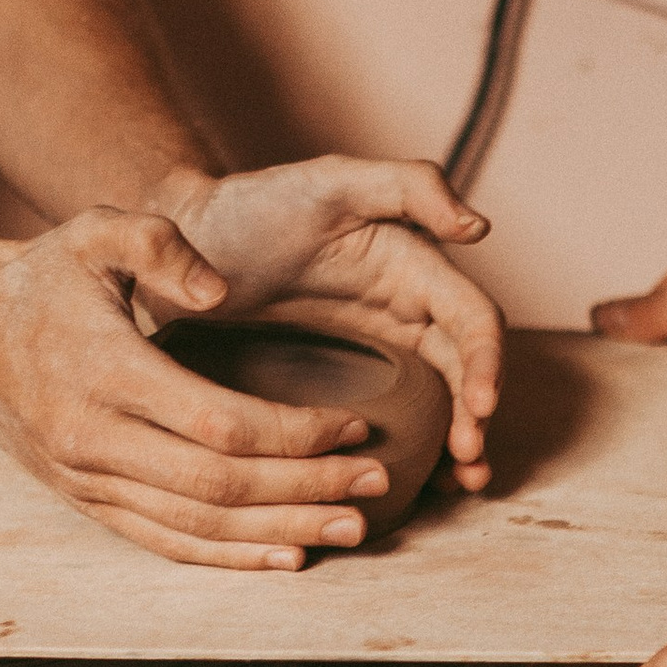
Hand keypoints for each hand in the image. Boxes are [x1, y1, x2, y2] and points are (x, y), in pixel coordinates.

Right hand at [0, 207, 432, 569]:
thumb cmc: (41, 278)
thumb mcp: (93, 230)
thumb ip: (159, 242)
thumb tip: (218, 288)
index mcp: (104, 372)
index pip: (219, 424)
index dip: (296, 434)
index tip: (357, 424)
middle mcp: (92, 439)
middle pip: (220, 486)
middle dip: (308, 489)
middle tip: (377, 483)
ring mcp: (87, 480)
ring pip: (198, 527)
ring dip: (281, 533)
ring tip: (351, 529)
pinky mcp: (87, 502)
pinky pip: (165, 544)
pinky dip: (229, 557)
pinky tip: (285, 556)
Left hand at [158, 156, 504, 491]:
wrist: (182, 243)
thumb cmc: (253, 203)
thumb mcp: (330, 181)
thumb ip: (408, 186)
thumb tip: (479, 229)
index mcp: (413, 266)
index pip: (471, 319)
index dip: (485, 363)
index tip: (480, 408)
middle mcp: (405, 311)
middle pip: (464, 370)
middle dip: (477, 416)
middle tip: (468, 460)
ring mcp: (375, 351)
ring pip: (438, 403)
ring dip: (459, 442)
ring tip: (461, 482)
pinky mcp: (341, 383)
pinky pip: (390, 421)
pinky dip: (414, 452)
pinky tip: (420, 485)